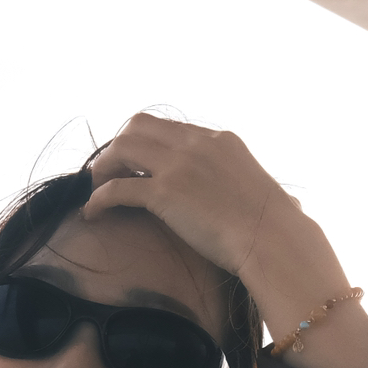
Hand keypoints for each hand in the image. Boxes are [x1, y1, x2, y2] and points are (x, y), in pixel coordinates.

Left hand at [83, 115, 367, 367]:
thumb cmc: (275, 229)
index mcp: (219, 139)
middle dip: (117, 147)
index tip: (132, 163)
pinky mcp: (165, 194)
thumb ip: (244, 185)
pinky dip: (98, 199)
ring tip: (95, 189)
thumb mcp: (258, 191)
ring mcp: (179, 166)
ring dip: (102, 168)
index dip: (143, 142)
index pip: (167, 126)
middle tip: (107, 173)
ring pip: (121, 149)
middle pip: (137, 126)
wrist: (274, 241)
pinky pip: (117, 188)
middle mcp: (196, 144)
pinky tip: (92, 213)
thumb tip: (271, 201)